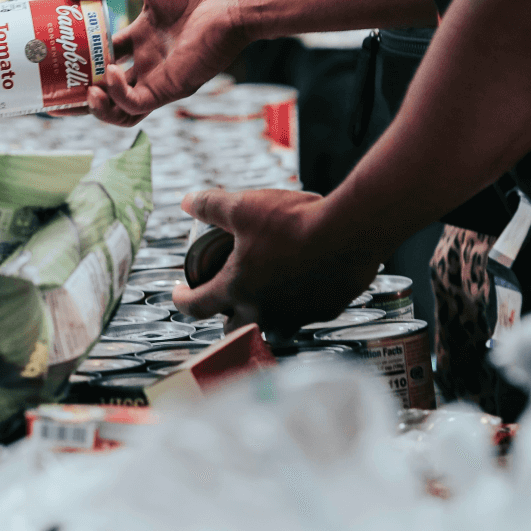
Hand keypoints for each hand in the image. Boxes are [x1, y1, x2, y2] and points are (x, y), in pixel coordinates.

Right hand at [67, 0, 251, 125]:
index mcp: (142, 37)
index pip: (104, 55)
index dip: (79, 59)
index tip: (56, 55)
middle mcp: (148, 61)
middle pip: (107, 89)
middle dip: (79, 94)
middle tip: (55, 90)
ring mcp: (158, 77)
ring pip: (120, 110)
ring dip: (96, 108)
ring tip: (83, 93)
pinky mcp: (170, 88)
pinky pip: (136, 104)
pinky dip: (117, 96)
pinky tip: (109, 76)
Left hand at [172, 189, 382, 336]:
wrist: (352, 231)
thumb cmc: (294, 221)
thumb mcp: (243, 206)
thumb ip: (210, 205)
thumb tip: (187, 202)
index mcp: (236, 289)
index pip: (196, 306)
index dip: (181, 300)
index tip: (178, 293)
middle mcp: (264, 312)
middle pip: (233, 328)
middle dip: (224, 315)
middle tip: (225, 296)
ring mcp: (298, 316)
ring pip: (273, 328)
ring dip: (264, 317)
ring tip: (265, 297)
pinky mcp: (327, 311)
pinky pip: (306, 315)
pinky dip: (299, 305)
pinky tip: (302, 285)